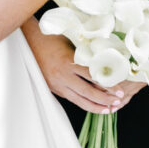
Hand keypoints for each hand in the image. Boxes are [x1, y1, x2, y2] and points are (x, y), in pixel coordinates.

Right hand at [23, 20, 137, 113]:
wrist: (29, 42)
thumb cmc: (51, 38)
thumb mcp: (70, 42)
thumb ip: (85, 53)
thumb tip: (106, 62)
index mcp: (68, 62)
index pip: (93, 78)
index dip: (108, 86)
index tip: (120, 91)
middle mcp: (62, 75)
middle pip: (88, 92)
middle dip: (105, 99)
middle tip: (118, 102)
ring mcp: (57, 84)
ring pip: (80, 100)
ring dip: (96, 106)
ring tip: (109, 109)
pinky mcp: (54, 89)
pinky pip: (72, 99)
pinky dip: (84, 103)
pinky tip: (94, 106)